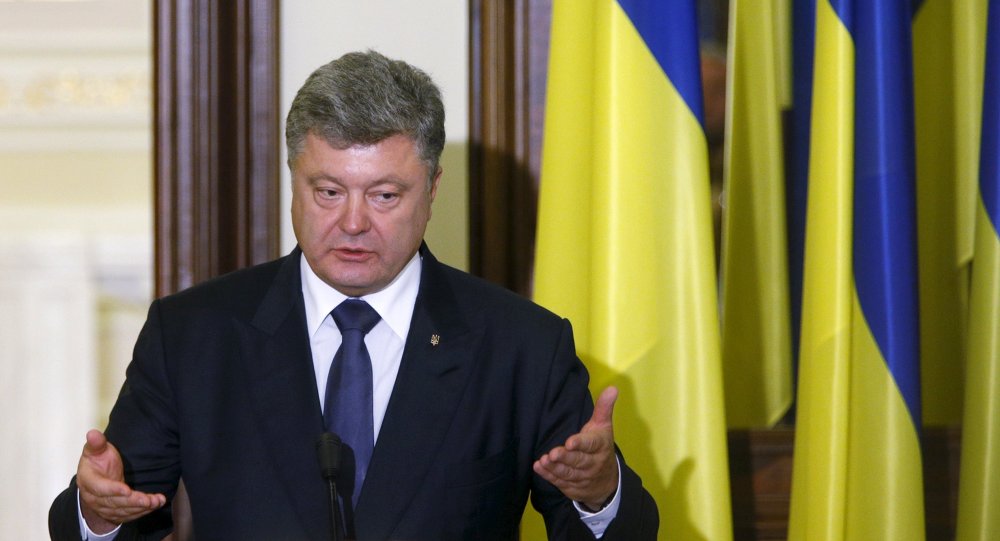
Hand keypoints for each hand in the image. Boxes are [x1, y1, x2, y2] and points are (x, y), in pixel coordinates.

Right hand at [77, 429, 165, 533]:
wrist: (96, 478)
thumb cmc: (98, 462)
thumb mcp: (96, 451)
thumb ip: (97, 444)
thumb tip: (93, 433)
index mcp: (88, 481)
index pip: (100, 488)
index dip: (113, 490)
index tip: (126, 490)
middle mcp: (95, 498)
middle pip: (114, 502)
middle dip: (133, 501)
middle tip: (148, 500)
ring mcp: (104, 507)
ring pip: (123, 510)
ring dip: (141, 508)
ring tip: (157, 501)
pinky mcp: (115, 513)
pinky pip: (129, 515)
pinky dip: (143, 511)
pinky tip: (155, 504)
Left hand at [533, 386, 619, 509]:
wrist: (607, 482)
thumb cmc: (600, 447)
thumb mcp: (603, 427)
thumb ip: (603, 408)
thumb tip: (612, 387)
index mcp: (600, 446)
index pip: (591, 445)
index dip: (581, 444)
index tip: (570, 442)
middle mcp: (593, 464)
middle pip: (579, 461)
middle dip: (565, 458)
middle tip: (553, 453)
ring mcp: (583, 478)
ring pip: (568, 473)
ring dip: (555, 467)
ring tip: (544, 460)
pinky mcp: (572, 487)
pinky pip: (560, 482)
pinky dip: (548, 476)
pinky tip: (539, 467)